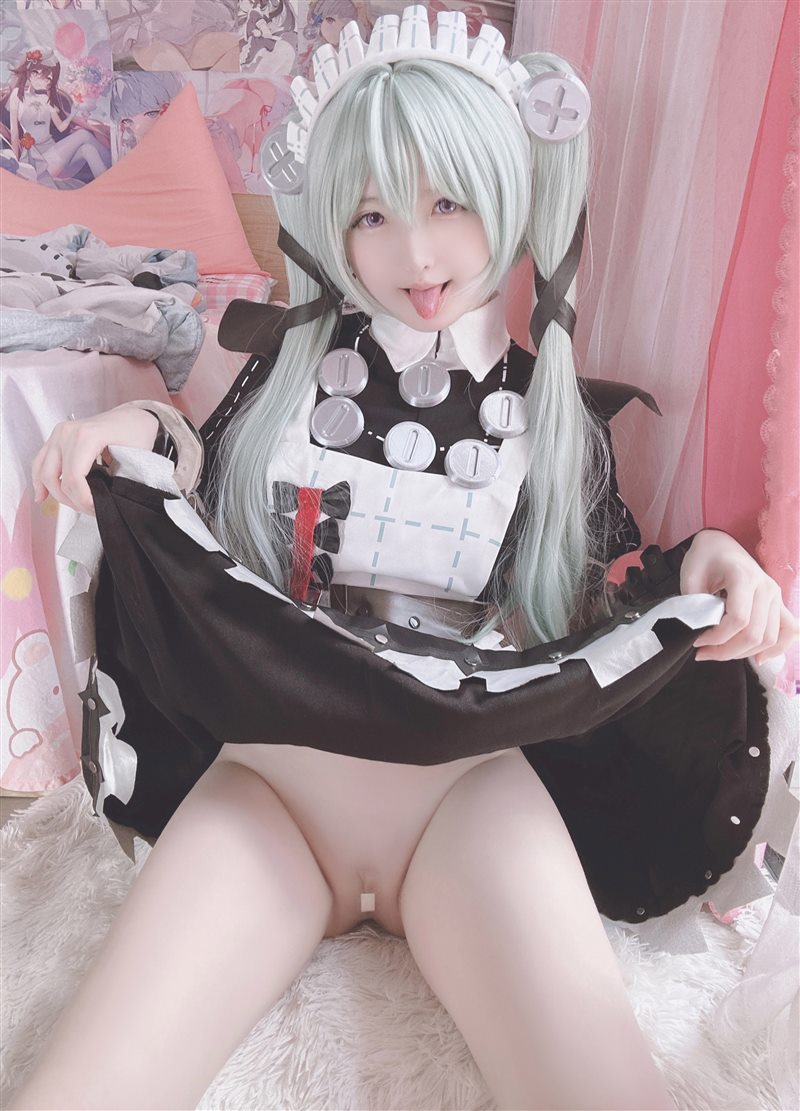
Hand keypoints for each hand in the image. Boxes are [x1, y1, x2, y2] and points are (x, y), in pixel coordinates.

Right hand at [32, 405, 159, 516]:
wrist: (133, 417)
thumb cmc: (136, 433)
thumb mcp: (134, 458)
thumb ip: (117, 481)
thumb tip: (103, 503)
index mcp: (87, 436)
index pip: (74, 479)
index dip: (84, 500)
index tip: (97, 508)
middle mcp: (67, 432)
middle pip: (56, 478)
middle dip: (72, 500)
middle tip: (90, 509)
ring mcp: (59, 433)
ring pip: (44, 472)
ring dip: (56, 494)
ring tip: (74, 505)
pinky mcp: (56, 437)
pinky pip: (40, 462)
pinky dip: (40, 480)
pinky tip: (43, 496)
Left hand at [680, 528, 798, 663]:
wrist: (721, 544)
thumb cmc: (705, 557)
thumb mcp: (690, 575)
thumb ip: (694, 603)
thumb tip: (698, 631)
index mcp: (744, 577)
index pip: (738, 619)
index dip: (717, 637)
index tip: (696, 640)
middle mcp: (766, 588)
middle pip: (755, 634)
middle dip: (726, 651)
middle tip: (703, 652)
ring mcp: (776, 596)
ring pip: (770, 638)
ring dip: (744, 653)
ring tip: (720, 652)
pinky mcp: (778, 603)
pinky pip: (789, 631)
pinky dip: (777, 649)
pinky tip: (757, 658)